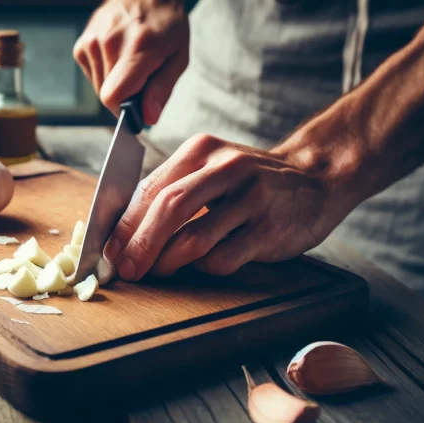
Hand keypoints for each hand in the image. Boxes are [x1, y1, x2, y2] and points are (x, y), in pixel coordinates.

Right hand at [73, 0, 188, 124]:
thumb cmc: (167, 23)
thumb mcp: (178, 56)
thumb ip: (162, 88)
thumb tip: (148, 117)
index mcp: (137, 48)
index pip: (113, 96)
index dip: (125, 112)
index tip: (138, 110)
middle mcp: (110, 43)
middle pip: (107, 96)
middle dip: (126, 97)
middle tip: (143, 77)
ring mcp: (92, 41)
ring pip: (99, 88)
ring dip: (116, 85)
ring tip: (131, 63)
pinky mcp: (82, 44)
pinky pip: (92, 75)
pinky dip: (105, 74)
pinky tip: (118, 57)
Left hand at [103, 133, 358, 280]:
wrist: (316, 178)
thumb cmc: (250, 182)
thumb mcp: (210, 168)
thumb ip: (171, 190)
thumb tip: (122, 232)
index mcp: (202, 151)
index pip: (150, 189)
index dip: (123, 224)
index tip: (107, 250)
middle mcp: (226, 169)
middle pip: (168, 209)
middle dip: (139, 246)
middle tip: (126, 270)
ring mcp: (251, 199)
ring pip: (194, 239)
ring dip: (167, 262)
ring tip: (157, 271)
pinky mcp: (269, 229)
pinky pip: (224, 258)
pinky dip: (203, 268)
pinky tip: (201, 267)